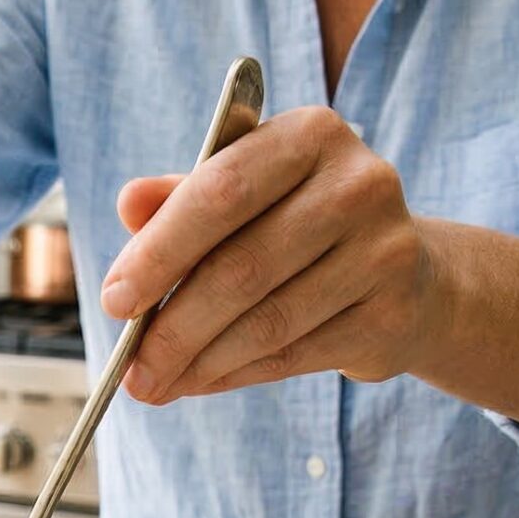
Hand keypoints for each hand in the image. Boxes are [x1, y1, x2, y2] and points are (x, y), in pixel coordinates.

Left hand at [101, 106, 443, 402]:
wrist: (405, 277)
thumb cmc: (299, 226)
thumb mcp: (242, 197)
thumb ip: (183, 198)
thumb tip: (129, 203)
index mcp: (310, 134)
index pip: (220, 191)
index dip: (160, 251)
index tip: (113, 300)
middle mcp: (359, 183)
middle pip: (242, 266)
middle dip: (173, 326)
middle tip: (130, 367)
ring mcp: (384, 250)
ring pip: (268, 320)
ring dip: (199, 362)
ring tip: (155, 383)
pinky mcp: (392, 314)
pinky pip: (296, 354)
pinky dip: (236, 374)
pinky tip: (200, 383)